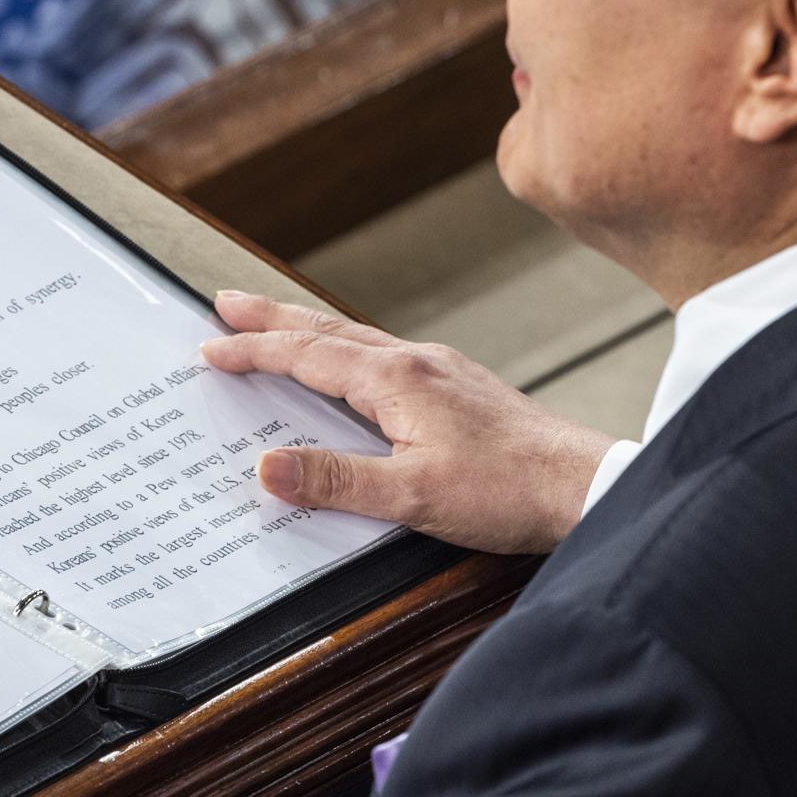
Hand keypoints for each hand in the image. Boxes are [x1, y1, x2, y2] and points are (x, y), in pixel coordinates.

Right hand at [201, 291, 616, 553]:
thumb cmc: (509, 490)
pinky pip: (384, 353)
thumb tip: (267, 467)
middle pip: (326, 330)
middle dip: (271, 316)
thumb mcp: (412, 495)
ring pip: (356, 338)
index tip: (211, 347)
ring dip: (307, 327)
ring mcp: (440, 371)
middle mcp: (416, 362)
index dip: (254, 351)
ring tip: (273, 322)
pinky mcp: (458, 387)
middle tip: (225, 300)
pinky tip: (350, 362)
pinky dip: (345, 348)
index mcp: (397, 380)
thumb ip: (336, 480)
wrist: (586, 487)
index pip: (307, 356)